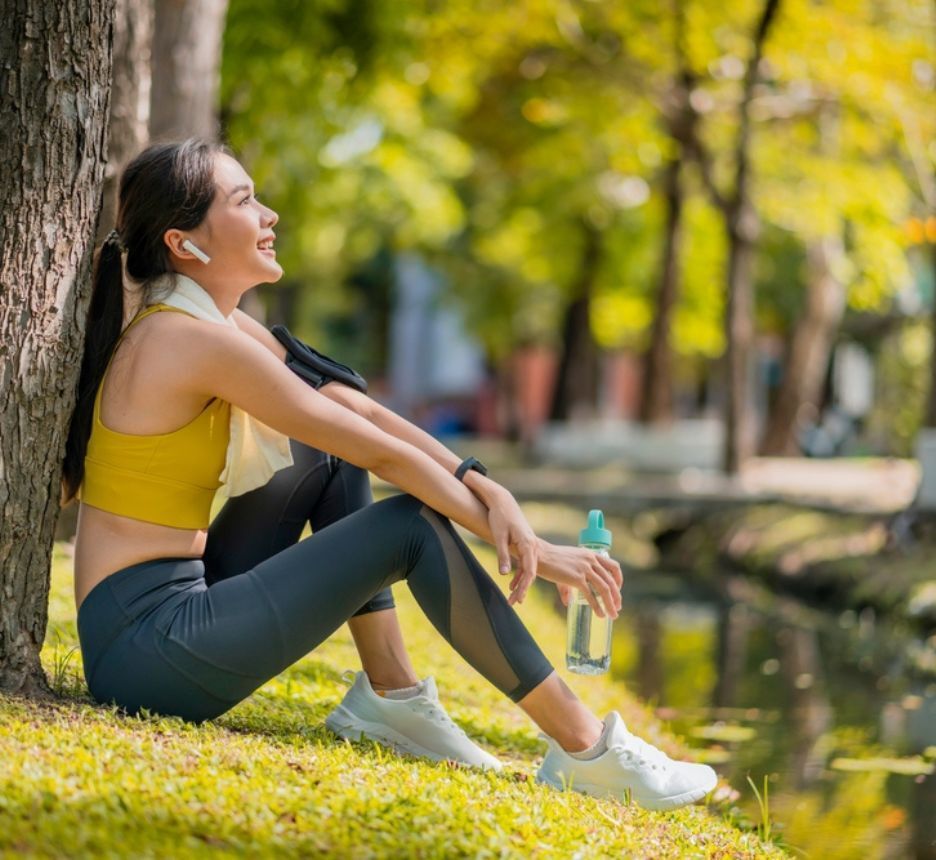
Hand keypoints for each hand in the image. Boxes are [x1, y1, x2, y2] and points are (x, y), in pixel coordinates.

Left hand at [485, 491, 538, 605]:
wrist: (503, 502)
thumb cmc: (500, 517)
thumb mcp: (499, 537)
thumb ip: (502, 556)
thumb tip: (504, 574)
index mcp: (528, 544)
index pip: (530, 570)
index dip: (525, 585)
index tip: (519, 598)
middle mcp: (532, 546)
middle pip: (531, 572)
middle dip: (523, 589)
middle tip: (515, 603)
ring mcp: (529, 545)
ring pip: (528, 569)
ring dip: (521, 584)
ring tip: (513, 599)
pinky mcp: (524, 545)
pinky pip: (524, 563)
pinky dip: (519, 575)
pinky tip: (511, 585)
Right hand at [535, 539, 622, 618]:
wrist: (539, 555)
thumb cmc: (551, 560)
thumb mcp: (567, 567)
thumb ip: (570, 584)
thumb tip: (568, 601)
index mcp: (591, 554)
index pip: (613, 566)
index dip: (619, 580)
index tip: (617, 590)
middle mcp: (590, 560)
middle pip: (611, 580)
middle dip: (617, 596)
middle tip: (618, 608)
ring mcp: (585, 569)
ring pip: (604, 588)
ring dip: (611, 604)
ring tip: (613, 615)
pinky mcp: (577, 578)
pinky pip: (591, 595)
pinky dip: (597, 606)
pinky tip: (600, 614)